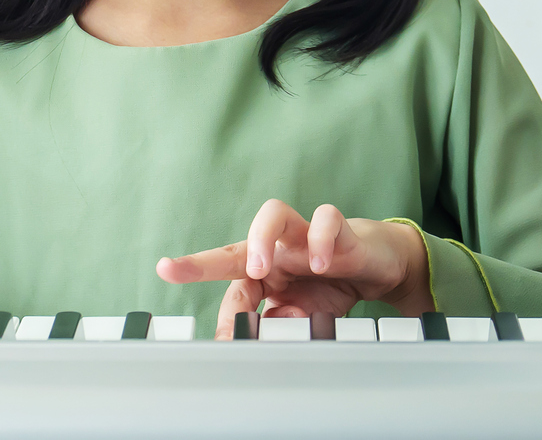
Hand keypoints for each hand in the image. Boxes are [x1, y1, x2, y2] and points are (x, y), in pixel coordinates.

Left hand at [155, 199, 429, 337]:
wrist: (376, 266)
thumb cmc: (331, 285)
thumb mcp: (306, 314)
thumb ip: (283, 321)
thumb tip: (262, 328)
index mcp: (264, 271)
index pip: (225, 277)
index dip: (200, 286)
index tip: (166, 283)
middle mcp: (278, 248)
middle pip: (236, 244)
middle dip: (203, 260)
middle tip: (180, 271)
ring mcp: (305, 235)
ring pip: (274, 213)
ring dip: (260, 238)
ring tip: (260, 268)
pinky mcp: (340, 229)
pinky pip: (327, 219)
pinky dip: (321, 240)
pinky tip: (320, 264)